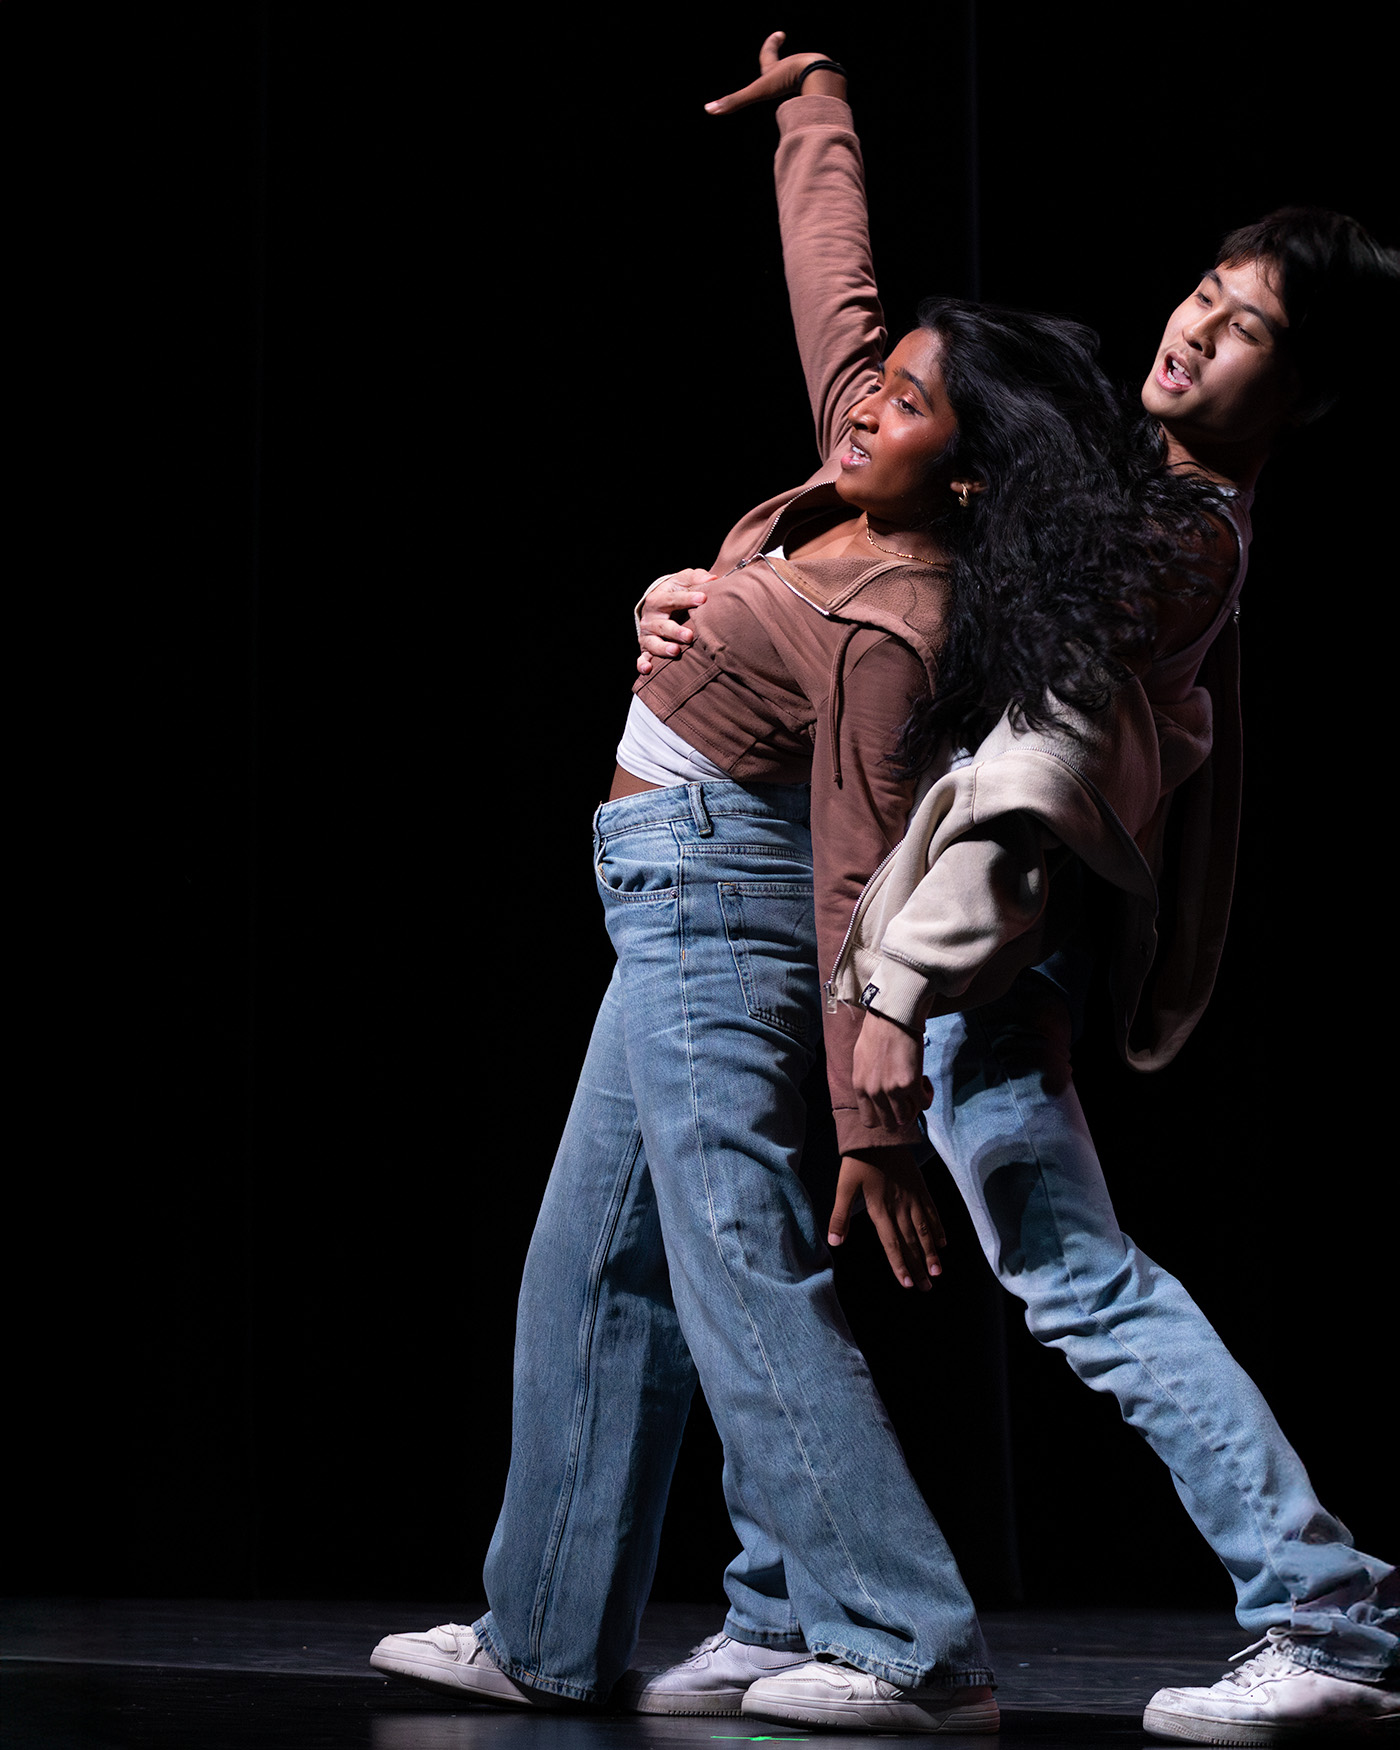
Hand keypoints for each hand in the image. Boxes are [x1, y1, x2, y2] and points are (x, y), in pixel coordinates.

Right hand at [636, 570, 710, 675]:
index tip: (703, 599)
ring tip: (676, 651)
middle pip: (662, 625)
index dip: (687, 599)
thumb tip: (712, 580)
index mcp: (659, 599)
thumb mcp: (683, 581)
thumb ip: (696, 578)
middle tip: (689, 636)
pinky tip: (648, 670)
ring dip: (663, 648)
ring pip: (653, 643)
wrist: (657, 604)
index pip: (672, 599)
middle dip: (675, 631)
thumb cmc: (676, 592)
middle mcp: (651, 618)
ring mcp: (648, 635)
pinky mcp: (647, 649)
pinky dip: (643, 664)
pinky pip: (643, 658)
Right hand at [703, 32, 844, 116]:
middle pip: (788, 63)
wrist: (817, 74)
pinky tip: (823, 96)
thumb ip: (735, 102)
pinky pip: (819, 86)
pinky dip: (818, 89)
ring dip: (803, 77)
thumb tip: (708, 110)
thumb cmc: (787, 80)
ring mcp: (809, 74)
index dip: (771, 45)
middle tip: (793, 57)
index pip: (770, 54)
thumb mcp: (758, 92)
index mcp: (776, 68)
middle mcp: (792, 67)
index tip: (779, 34)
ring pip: (804, 75)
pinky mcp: (823, 82)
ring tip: (806, 83)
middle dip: (786, 60)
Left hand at [829, 1147, 945, 1289]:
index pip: (891, 1243)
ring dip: (930, 1252)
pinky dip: (937, 1227)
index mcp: (880, 1209)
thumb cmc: (858, 1161)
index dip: (899, 1264)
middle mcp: (899, 1206)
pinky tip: (942, 1242)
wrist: (879, 1133)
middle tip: (926, 1288)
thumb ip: (840, 1215)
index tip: (907, 1283)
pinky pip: (931, 1211)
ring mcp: (912, 1197)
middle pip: (910, 1242)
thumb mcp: (844, 1186)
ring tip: (937, 1272)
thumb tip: (833, 1242)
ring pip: (924, 1230)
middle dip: (918, 1267)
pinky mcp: (920, 1187)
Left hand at [853, 1010, 933, 1132]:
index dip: (884, 1118)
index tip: (893, 1107)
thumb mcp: (861, 1059)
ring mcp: (891, 1090)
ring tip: (917, 1090)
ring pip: (906, 1119)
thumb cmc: (878, 1031)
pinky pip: (923, 1104)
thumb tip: (877, 1095)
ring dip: (914, 1108)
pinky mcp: (910, 1083)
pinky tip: (925, 1080)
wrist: (893, 1015)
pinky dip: (927, 1096)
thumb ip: (867, 1080)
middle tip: (909, 1101)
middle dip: (901, 1117)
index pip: (869, 1121)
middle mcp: (873, 1092)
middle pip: (889, 1125)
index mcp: (859, 1086)